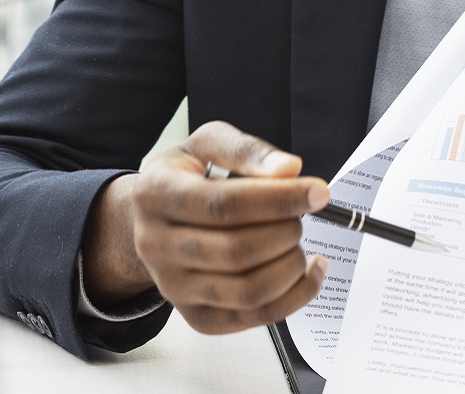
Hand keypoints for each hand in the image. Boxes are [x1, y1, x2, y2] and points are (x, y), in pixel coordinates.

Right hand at [80, 121, 329, 333]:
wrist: (147, 219)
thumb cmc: (183, 177)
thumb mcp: (205, 145)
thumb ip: (246, 151)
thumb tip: (290, 169)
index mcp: (156, 194)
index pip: (223, 205)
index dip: (278, 200)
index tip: (317, 193)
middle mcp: (156, 246)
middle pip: (237, 251)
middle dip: (286, 232)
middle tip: (301, 215)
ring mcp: (173, 287)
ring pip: (248, 291)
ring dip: (291, 266)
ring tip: (297, 242)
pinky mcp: (196, 316)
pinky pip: (254, 318)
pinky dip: (294, 297)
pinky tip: (306, 272)